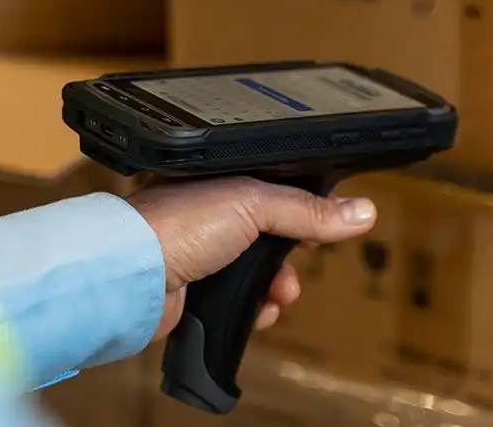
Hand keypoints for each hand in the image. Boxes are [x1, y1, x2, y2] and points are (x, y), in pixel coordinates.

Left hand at [127, 176, 376, 341]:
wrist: (129, 276)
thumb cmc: (177, 224)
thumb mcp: (253, 203)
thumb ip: (307, 210)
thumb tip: (362, 212)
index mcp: (220, 179)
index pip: (276, 189)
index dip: (303, 207)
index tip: (325, 223)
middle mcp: (209, 213)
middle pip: (271, 235)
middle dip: (293, 254)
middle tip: (304, 259)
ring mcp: (201, 253)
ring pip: (257, 272)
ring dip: (277, 286)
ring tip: (279, 295)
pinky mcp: (195, 291)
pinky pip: (238, 302)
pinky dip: (255, 309)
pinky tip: (260, 312)